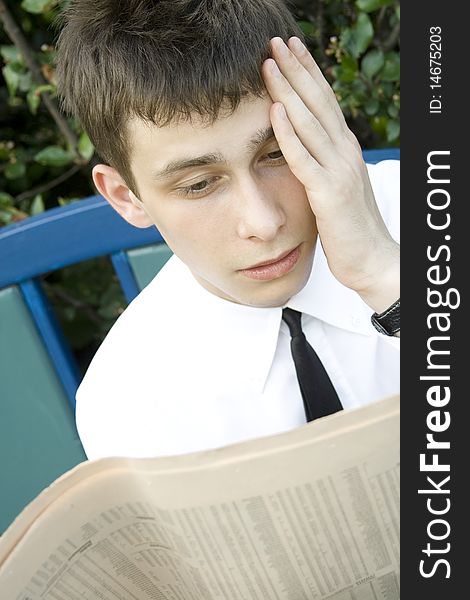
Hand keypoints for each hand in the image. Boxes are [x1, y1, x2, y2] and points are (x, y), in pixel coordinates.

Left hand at [261, 37, 398, 313]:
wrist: (371, 259)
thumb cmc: (349, 226)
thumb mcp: (333, 186)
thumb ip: (318, 164)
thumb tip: (299, 147)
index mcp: (344, 149)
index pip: (324, 102)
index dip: (306, 74)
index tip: (289, 49)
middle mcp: (344, 152)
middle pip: (318, 102)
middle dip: (296, 69)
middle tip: (277, 41)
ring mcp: (338, 171)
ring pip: (310, 123)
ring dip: (288, 91)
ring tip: (270, 63)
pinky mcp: (329, 193)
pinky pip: (304, 159)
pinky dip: (288, 133)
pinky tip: (274, 111)